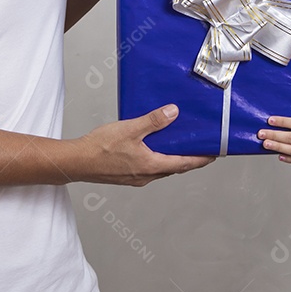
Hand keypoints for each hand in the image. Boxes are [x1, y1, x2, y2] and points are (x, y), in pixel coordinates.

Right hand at [75, 104, 214, 185]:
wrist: (76, 162)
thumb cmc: (99, 148)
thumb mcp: (130, 129)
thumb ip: (153, 121)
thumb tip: (173, 113)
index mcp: (151, 166)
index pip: (184, 164)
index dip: (201, 159)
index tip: (214, 154)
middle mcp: (146, 176)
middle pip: (175, 168)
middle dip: (188, 158)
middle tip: (199, 147)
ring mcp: (136, 178)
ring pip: (161, 169)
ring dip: (172, 159)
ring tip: (177, 144)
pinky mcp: (126, 176)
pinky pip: (149, 169)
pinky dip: (157, 159)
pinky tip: (152, 148)